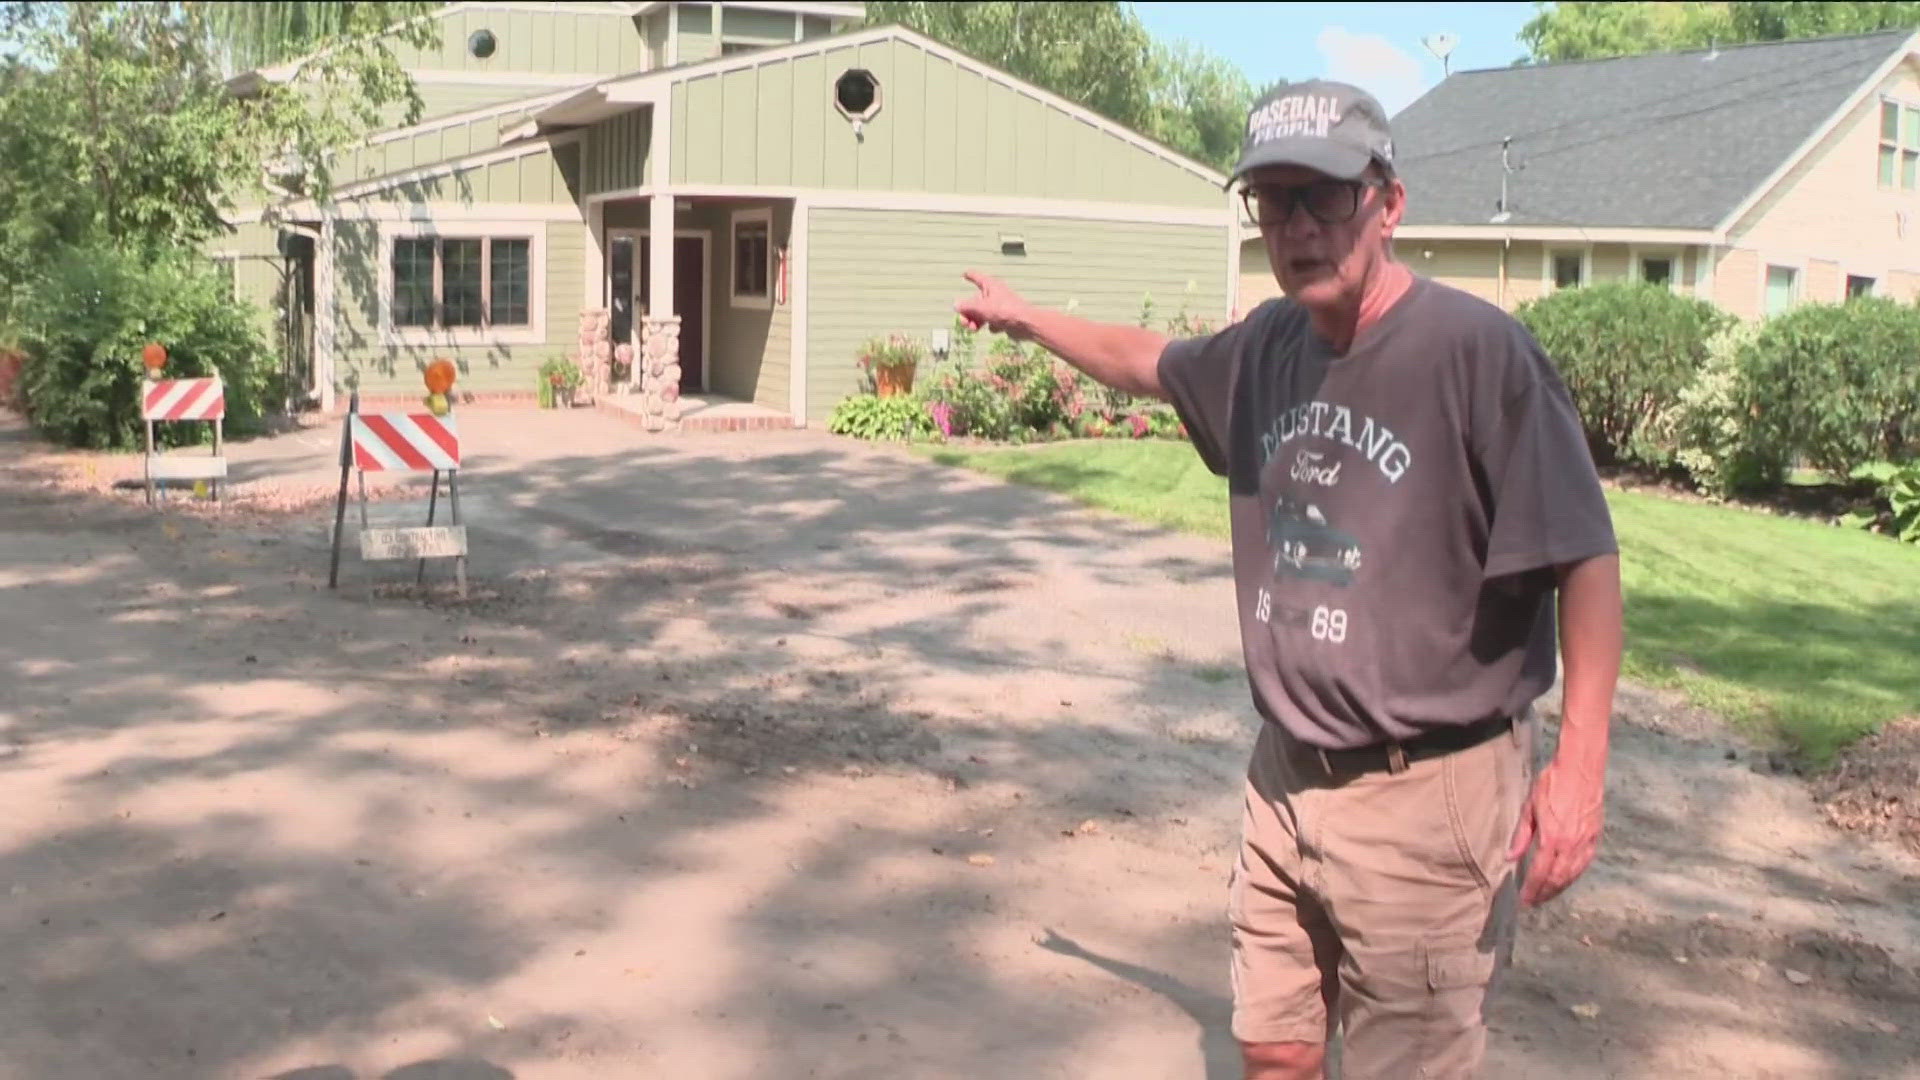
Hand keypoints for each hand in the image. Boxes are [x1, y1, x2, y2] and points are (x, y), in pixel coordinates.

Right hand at [954, 270, 1031, 337]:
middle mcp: (995, 294)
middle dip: (968, 313)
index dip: (970, 275)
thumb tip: (956, 305)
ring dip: (976, 322)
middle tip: (965, 323)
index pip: (978, 277)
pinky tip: (998, 328)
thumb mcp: (981, 308)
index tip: (964, 274)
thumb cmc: (1004, 311)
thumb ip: (967, 306)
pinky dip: (992, 326)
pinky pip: (992, 321)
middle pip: (975, 301)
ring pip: (982, 313)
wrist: (1025, 324)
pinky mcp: (1005, 318)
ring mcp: (1000, 306)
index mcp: (990, 286)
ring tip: (975, 329)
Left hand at [1507, 754, 1604, 905]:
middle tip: (1534, 902)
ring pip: (1573, 874)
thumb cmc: (1552, 783)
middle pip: (1558, 878)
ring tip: (1547, 895)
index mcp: (1552, 838)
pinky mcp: (1595, 837)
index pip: (1541, 872)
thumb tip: (1510, 858)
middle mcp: (1571, 844)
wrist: (1581, 768)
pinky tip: (1566, 879)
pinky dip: (1573, 876)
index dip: (1532, 889)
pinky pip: (1584, 864)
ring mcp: (1586, 842)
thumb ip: (1521, 836)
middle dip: (1545, 893)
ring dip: (1559, 888)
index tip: (1524, 900)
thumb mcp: (1529, 807)